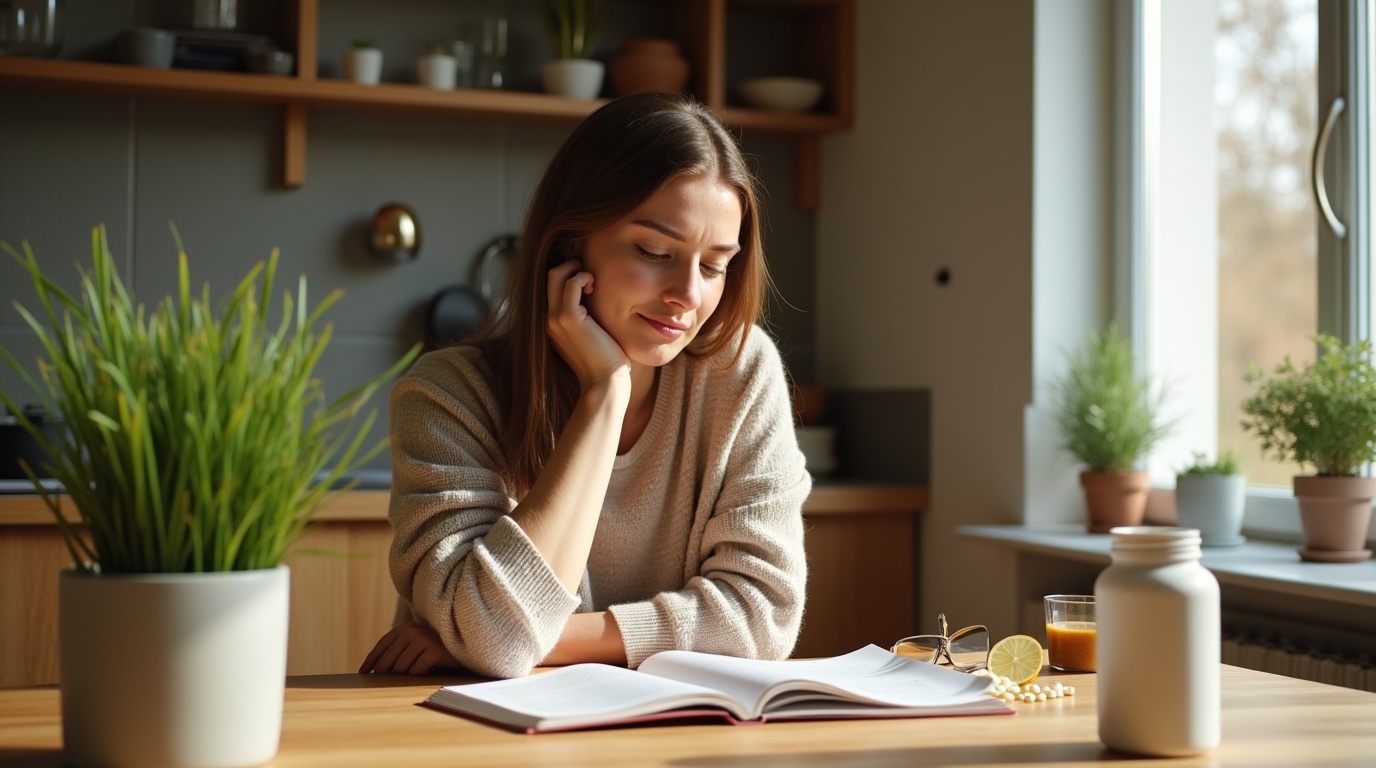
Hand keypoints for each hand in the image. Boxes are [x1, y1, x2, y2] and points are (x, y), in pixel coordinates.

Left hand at [358, 621, 460, 674]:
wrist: (466, 649)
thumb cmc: (436, 652)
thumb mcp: (414, 647)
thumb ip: (397, 652)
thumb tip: (373, 670)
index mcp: (404, 628)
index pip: (380, 647)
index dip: (370, 661)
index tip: (362, 673)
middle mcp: (411, 631)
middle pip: (386, 661)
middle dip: (386, 674)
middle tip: (387, 683)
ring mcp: (422, 639)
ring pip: (399, 669)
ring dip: (407, 675)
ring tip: (419, 670)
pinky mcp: (433, 650)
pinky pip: (415, 671)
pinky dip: (419, 674)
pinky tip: (429, 669)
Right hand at [546, 259, 629, 386]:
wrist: (604, 382)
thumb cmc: (604, 361)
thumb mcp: (591, 334)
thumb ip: (587, 317)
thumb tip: (595, 297)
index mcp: (551, 324)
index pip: (550, 288)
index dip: (566, 274)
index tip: (585, 275)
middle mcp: (548, 319)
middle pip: (549, 277)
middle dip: (569, 265)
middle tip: (588, 270)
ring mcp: (555, 318)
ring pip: (556, 275)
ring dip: (576, 269)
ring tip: (592, 280)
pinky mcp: (568, 317)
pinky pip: (571, 283)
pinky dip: (583, 277)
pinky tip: (595, 286)